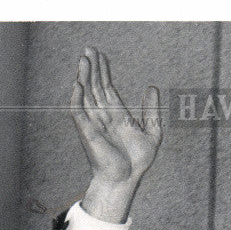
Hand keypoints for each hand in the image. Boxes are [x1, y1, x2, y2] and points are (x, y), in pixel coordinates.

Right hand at [70, 47, 161, 221]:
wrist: (126, 180)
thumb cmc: (137, 162)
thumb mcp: (153, 133)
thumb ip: (152, 111)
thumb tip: (152, 88)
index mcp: (117, 115)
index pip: (107, 87)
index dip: (104, 71)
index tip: (101, 55)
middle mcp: (103, 116)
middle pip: (95, 86)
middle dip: (92, 68)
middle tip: (89, 49)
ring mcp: (94, 123)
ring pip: (86, 95)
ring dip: (84, 77)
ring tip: (84, 59)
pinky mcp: (88, 133)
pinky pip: (79, 112)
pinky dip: (77, 98)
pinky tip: (78, 83)